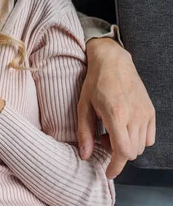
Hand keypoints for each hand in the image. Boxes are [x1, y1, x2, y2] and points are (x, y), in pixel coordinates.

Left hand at [77, 38, 155, 178]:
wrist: (113, 61)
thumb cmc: (95, 82)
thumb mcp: (83, 106)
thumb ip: (84, 132)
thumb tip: (84, 154)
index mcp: (116, 115)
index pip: (123, 152)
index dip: (116, 166)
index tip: (108, 172)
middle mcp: (135, 116)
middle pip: (132, 152)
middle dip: (117, 154)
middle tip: (103, 138)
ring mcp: (145, 114)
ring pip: (141, 146)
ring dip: (127, 146)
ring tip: (112, 130)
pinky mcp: (151, 111)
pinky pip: (150, 137)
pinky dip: (138, 139)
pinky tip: (124, 128)